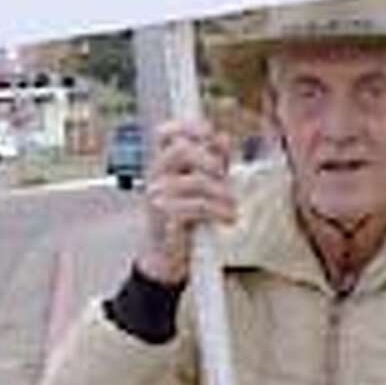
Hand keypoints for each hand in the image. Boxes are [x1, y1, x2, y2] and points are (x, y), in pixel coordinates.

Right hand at [137, 119, 235, 285]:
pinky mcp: (166, 217)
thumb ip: (211, 161)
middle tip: (224, 176)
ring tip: (231, 206)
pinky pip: (199, 206)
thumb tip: (222, 137)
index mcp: (162, 164)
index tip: (211, 134)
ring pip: (197, 180)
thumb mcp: (200, 186)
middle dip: (211, 160)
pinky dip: (220, 211)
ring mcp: (157, 196)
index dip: (188, 126)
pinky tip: (227, 218)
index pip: (165, 133)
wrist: (166, 258)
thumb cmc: (185, 220)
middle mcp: (155, 176)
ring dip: (222, 193)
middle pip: (182, 149)